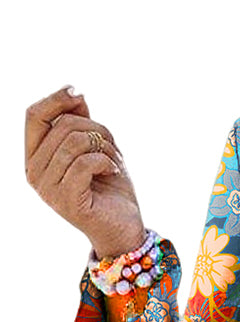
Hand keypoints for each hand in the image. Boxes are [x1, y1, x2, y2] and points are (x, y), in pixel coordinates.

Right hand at [25, 85, 145, 259]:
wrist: (124, 228)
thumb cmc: (109, 188)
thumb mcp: (95, 148)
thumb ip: (80, 123)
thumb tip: (74, 93)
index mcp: (35, 158)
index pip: (34, 116)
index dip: (56, 99)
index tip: (78, 93)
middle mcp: (34, 173)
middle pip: (62, 126)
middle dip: (95, 129)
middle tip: (112, 147)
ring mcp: (48, 189)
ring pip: (73, 142)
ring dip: (104, 146)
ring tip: (114, 161)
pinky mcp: (66, 200)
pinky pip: (84, 162)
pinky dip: (106, 161)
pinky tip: (113, 172)